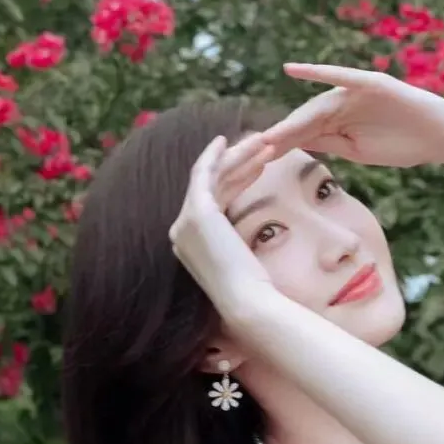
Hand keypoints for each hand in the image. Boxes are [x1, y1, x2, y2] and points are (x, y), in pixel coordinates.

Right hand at [169, 133, 275, 315]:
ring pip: (210, 176)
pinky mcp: (197, 211)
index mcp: (190, 243)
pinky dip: (214, 154)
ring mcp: (185, 220)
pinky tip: (227, 141)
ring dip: (236, 155)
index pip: (213, 201)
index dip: (236, 180)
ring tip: (262, 141)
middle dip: (236, 163)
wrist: (247, 302)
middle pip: (211, 186)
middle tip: (262, 147)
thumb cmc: (251, 290)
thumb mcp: (240, 261)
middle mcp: (180, 230)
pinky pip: (204, 173)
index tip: (258, 167)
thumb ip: (233, 244)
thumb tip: (243, 236)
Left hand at [262, 64, 443, 168]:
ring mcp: (355, 91)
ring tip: (271, 133)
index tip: (259, 158)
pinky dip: (317, 72)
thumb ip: (327, 143)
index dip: (283, 143)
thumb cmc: (401, 145)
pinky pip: (340, 76)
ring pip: (317, 105)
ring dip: (294, 119)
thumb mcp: (356, 150)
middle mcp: (342, 101)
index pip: (305, 131)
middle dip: (282, 134)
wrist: (439, 137)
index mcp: (338, 119)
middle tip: (257, 148)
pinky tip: (293, 69)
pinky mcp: (370, 83)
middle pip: (305, 119)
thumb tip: (293, 144)